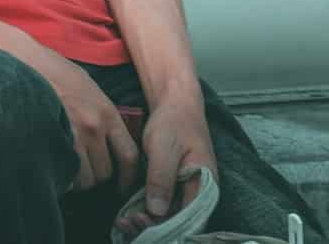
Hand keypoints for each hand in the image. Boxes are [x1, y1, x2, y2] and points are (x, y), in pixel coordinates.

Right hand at [25, 45, 140, 193]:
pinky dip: (60, 177)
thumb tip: (109, 143)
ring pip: (84, 180)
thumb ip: (102, 115)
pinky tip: (53, 166)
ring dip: (77, 179)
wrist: (25, 62)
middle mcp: (93, 127)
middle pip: (104, 173)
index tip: (122, 185)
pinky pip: (62, 176)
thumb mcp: (89, 88)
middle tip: (84, 167)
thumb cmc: (55, 72)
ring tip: (67, 166)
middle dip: (95, 175)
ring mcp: (71, 136)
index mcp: (107, 113)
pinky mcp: (49, 142)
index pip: (129, 156)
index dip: (127, 177)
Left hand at [113, 95, 217, 240]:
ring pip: (169, 216)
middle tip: (125, 222)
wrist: (175, 102)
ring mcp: (188, 190)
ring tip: (123, 221)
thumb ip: (162, 180)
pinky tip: (129, 214)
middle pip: (178, 222)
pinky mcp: (176, 186)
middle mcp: (199, 192)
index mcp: (205, 185)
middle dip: (152, 227)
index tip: (139, 220)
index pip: (188, 219)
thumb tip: (156, 211)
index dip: (164, 226)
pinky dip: (147, 212)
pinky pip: (164, 206)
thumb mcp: (165, 149)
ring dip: (147, 222)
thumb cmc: (174, 121)